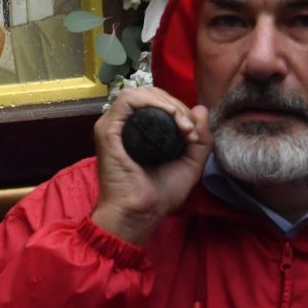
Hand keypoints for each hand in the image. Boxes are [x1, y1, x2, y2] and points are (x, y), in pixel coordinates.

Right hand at [88, 88, 209, 248]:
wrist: (142, 214)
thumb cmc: (160, 195)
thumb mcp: (190, 164)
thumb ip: (201, 138)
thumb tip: (201, 109)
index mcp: (139, 131)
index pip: (157, 103)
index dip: (179, 108)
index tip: (194, 132)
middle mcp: (123, 125)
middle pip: (150, 94)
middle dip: (176, 105)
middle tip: (190, 129)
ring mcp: (112, 125)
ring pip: (140, 93)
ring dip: (167, 103)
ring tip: (183, 125)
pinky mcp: (107, 129)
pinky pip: (128, 100)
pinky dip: (153, 102)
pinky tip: (170, 116)